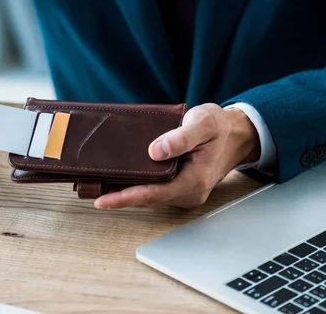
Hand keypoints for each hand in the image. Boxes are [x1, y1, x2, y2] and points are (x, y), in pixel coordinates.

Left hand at [94, 104, 259, 208]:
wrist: (235, 133)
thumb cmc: (219, 127)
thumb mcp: (203, 123)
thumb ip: (181, 137)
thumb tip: (155, 151)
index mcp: (194, 182)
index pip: (152, 195)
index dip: (124, 198)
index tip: (102, 201)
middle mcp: (188, 193)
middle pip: (147, 199)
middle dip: (118, 197)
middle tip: (90, 191)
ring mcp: (184, 192)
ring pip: (149, 196)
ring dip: (125, 192)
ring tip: (97, 186)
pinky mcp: (179, 187)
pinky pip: (154, 190)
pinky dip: (136, 186)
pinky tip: (118, 179)